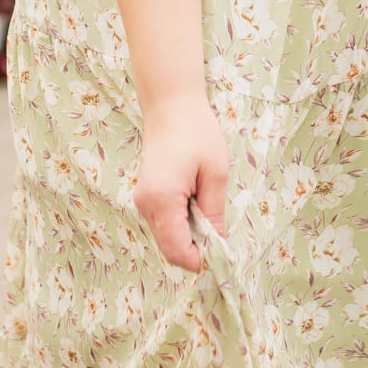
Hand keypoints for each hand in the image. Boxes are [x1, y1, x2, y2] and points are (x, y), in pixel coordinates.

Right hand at [133, 94, 230, 274]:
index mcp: (162, 200)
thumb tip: (218, 246)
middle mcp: (146, 205)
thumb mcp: (215, 174)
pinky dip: (183, 226)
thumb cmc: (196, 133)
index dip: (201, 261)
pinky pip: (164, 224)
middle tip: (223, 240)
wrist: (170, 105)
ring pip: (167, 239)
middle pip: (170, 250)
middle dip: (196, 252)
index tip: (224, 258)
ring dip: (190, 238)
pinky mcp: (146, 196)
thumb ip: (214, 213)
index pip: (177, 251)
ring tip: (211, 216)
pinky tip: (199, 207)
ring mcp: (142, 201)